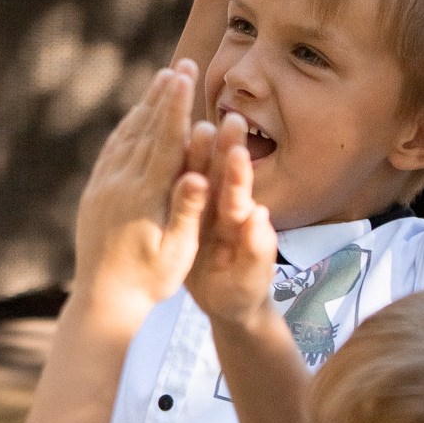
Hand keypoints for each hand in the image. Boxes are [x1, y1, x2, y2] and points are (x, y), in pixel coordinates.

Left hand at [74, 62, 210, 319]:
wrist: (103, 299)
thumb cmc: (150, 281)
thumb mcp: (176, 253)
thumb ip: (186, 212)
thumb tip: (198, 176)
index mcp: (142, 198)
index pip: (162, 142)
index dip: (174, 108)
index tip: (183, 78)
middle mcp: (118, 185)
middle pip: (144, 129)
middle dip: (163, 95)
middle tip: (180, 64)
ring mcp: (103, 186)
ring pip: (126, 135)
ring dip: (145, 105)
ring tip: (162, 79)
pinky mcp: (94, 191)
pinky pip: (112, 150)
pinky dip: (127, 127)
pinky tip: (137, 114)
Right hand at [185, 113, 279, 337]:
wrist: (229, 304)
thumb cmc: (242, 295)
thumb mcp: (250, 281)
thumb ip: (258, 250)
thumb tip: (260, 216)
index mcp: (239, 227)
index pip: (238, 198)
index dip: (238, 176)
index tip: (238, 152)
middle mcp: (225, 213)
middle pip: (224, 177)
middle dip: (227, 148)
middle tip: (232, 117)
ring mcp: (206, 212)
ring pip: (200, 176)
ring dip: (199, 150)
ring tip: (193, 120)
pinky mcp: (188, 217)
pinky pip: (180, 189)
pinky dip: (175, 168)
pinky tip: (163, 146)